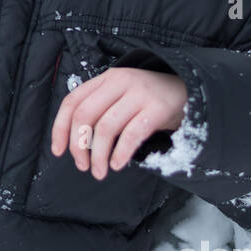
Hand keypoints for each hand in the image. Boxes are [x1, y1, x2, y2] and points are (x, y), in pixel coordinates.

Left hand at [50, 67, 187, 179]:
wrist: (192, 91)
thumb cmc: (150, 100)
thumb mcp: (122, 96)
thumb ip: (101, 109)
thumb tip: (76, 143)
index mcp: (106, 78)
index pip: (72, 101)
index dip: (60, 128)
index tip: (58, 151)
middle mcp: (120, 81)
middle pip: (85, 115)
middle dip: (78, 146)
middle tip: (82, 165)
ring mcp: (139, 93)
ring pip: (106, 128)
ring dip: (99, 156)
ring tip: (99, 172)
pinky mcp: (157, 108)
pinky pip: (131, 134)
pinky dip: (120, 153)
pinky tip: (117, 165)